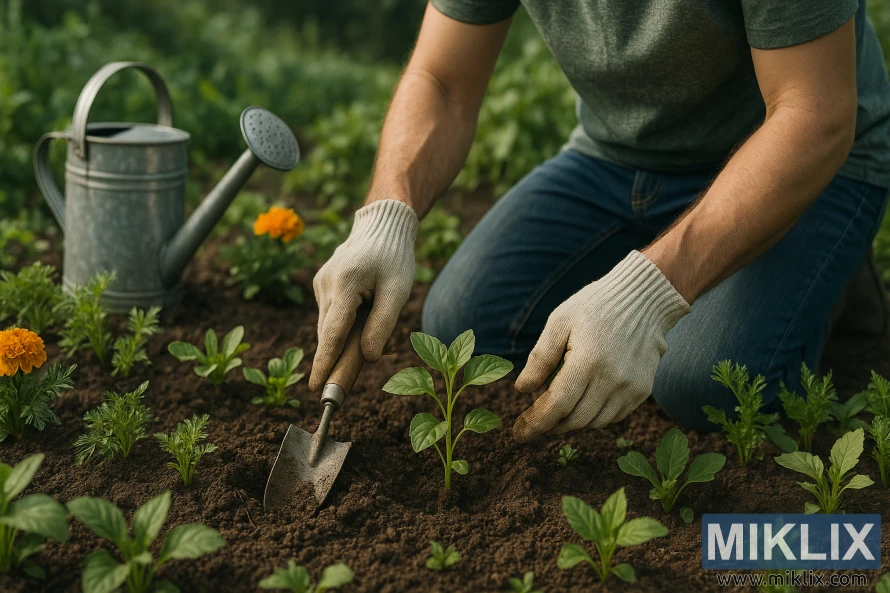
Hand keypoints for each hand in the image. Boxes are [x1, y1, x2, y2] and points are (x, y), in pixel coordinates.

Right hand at [309, 199, 417, 389]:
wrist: (382, 225)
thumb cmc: (394, 257)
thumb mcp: (397, 292)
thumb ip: (382, 325)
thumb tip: (368, 358)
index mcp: (344, 285)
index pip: (332, 334)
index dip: (325, 364)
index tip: (316, 388)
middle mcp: (325, 284)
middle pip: (328, 333)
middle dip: (334, 358)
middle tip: (343, 384)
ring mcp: (320, 283)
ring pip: (327, 325)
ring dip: (340, 340)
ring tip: (362, 337)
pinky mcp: (321, 283)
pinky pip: (329, 313)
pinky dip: (340, 325)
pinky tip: (360, 316)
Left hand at [512, 251, 689, 440]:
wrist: (644, 299)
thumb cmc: (595, 306)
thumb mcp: (560, 321)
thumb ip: (540, 357)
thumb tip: (522, 390)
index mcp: (588, 360)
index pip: (557, 405)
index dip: (535, 423)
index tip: (518, 433)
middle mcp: (612, 379)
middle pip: (574, 420)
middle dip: (550, 425)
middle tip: (533, 418)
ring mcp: (631, 388)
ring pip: (594, 423)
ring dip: (571, 422)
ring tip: (557, 409)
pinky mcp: (642, 391)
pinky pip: (613, 417)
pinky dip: (593, 417)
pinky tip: (582, 402)